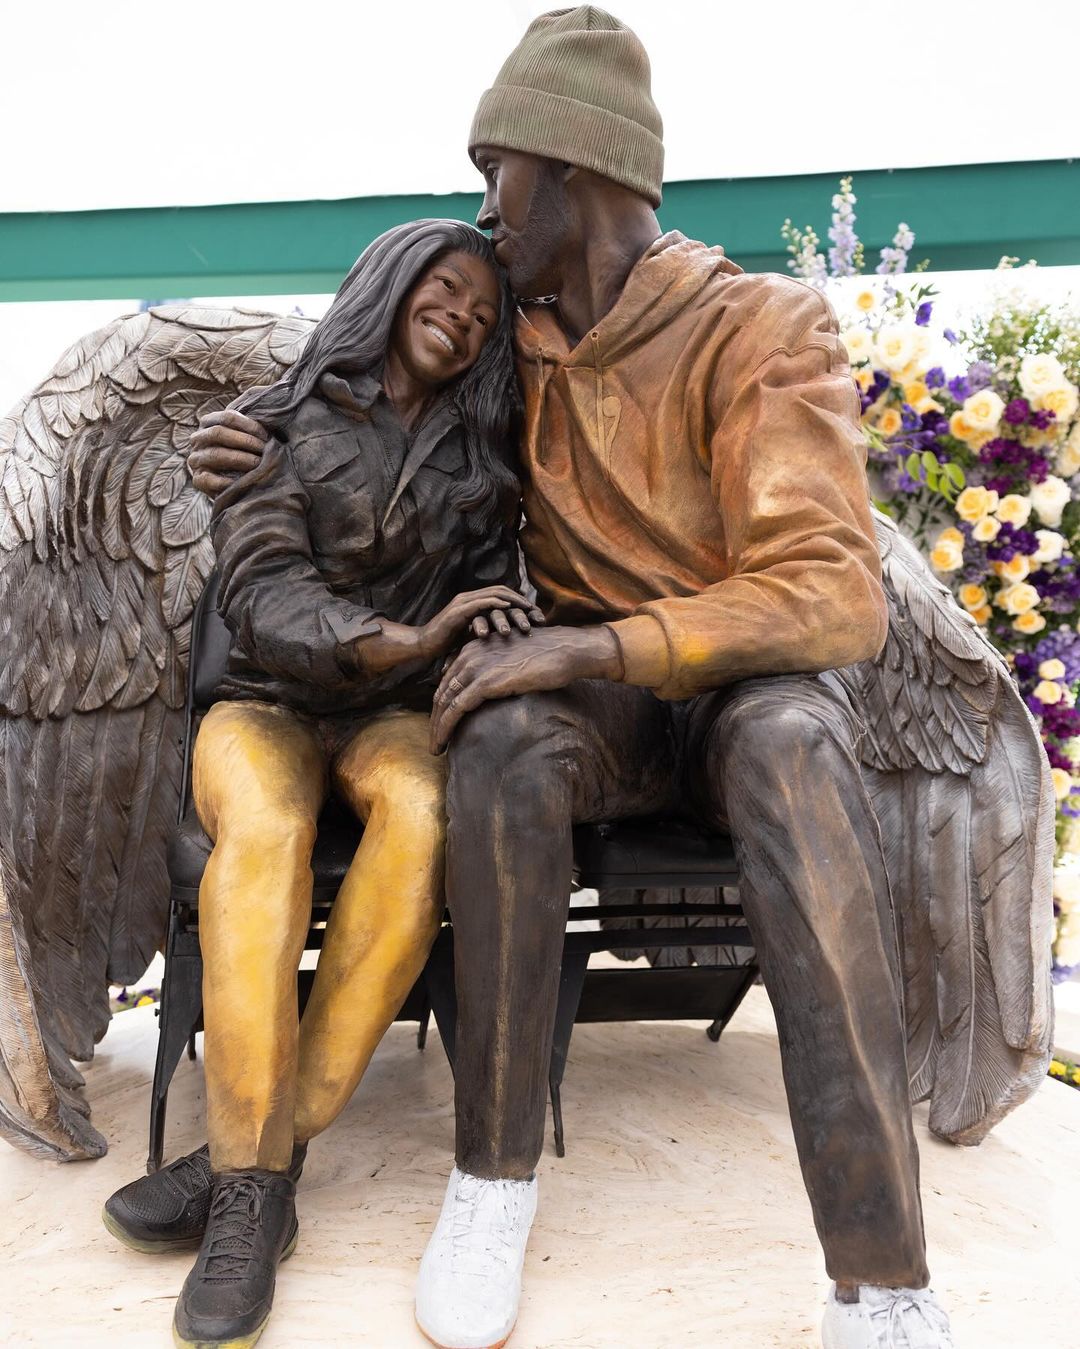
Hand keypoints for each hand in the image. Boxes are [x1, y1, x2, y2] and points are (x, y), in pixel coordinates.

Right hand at [188, 409, 270, 495]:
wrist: (234, 483)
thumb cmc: (244, 454)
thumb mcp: (246, 437)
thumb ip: (251, 428)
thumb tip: (272, 417)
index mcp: (208, 422)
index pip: (227, 417)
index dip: (249, 425)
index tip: (266, 436)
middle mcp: (198, 439)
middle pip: (218, 433)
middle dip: (245, 441)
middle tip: (264, 450)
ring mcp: (195, 459)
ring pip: (216, 454)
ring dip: (241, 459)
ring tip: (259, 464)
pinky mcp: (198, 480)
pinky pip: (210, 479)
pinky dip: (228, 481)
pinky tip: (244, 482)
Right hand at [419, 587, 543, 657]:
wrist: (424, 644)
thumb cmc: (447, 642)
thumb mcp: (471, 634)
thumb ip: (485, 630)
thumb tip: (505, 636)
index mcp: (472, 601)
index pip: (499, 594)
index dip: (517, 600)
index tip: (533, 611)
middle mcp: (468, 597)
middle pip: (500, 590)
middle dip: (519, 598)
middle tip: (535, 609)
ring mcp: (463, 602)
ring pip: (493, 594)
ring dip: (512, 600)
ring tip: (527, 608)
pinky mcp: (458, 611)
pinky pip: (481, 602)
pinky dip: (496, 603)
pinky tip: (508, 608)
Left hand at [429, 625, 622, 752]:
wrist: (564, 649)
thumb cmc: (547, 656)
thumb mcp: (513, 659)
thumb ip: (497, 670)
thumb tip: (494, 689)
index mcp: (473, 648)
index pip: (448, 681)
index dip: (441, 705)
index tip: (441, 724)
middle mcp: (469, 656)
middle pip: (441, 693)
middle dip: (435, 719)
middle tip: (434, 741)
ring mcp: (475, 668)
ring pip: (444, 703)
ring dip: (436, 728)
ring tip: (435, 748)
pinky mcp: (484, 683)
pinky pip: (455, 709)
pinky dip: (444, 728)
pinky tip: (442, 743)